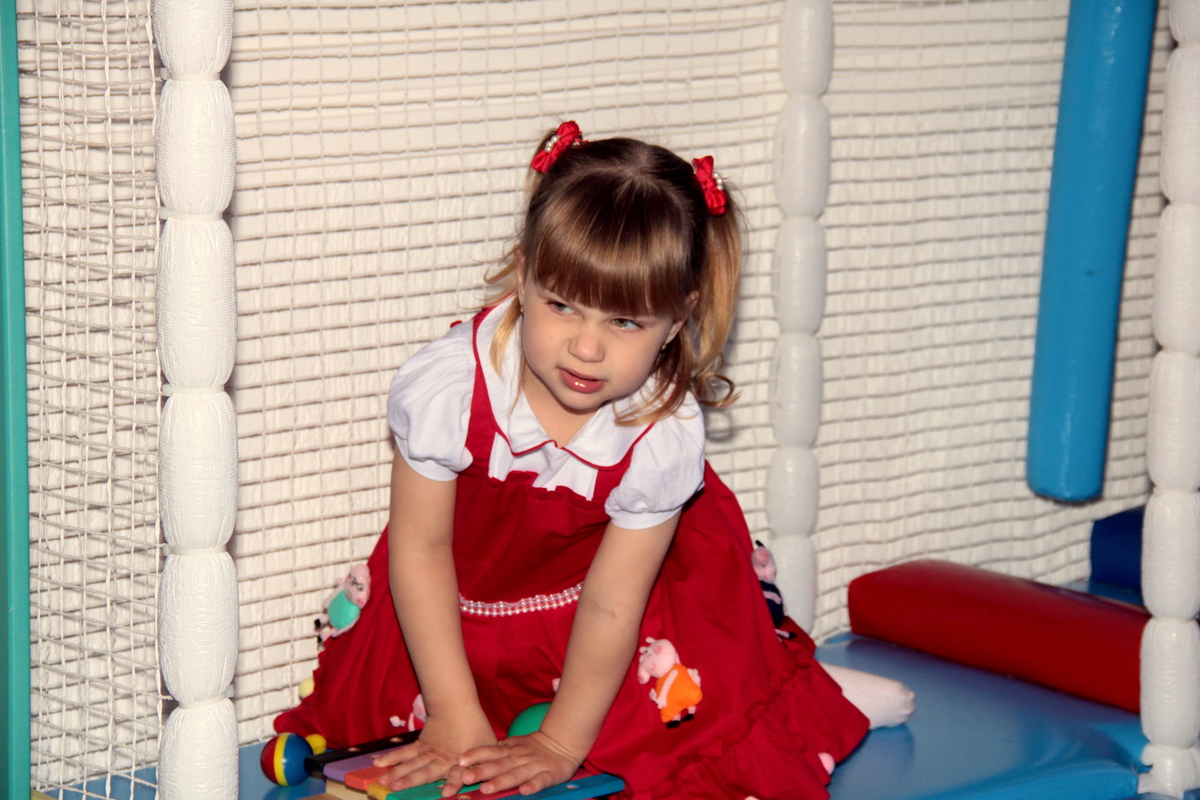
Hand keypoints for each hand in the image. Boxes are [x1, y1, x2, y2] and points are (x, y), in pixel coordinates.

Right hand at [373, 715, 496, 792]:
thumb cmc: (476, 727)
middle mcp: (440, 758)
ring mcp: (428, 751)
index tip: (446, 794)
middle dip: (410, 781)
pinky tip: (378, 763)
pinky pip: (404, 752)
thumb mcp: (487, 746)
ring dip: (396, 773)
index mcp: (459, 761)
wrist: (458, 704)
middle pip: (424, 771)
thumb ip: (485, 763)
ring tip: (383, 782)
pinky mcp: (420, 745)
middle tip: (395, 790)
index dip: (452, 784)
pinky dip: (392, 758)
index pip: (457, 775)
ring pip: (410, 763)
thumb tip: (491, 776)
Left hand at [454, 731, 581, 795]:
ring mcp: (534, 766)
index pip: (490, 751)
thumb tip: (468, 761)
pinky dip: (533, 786)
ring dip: (501, 782)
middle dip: (482, 771)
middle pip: (498, 765)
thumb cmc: (532, 748)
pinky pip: (541, 781)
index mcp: (509, 750)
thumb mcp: (513, 746)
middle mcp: (519, 757)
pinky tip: (524, 791)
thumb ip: (495, 753)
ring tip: (486, 789)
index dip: (475, 755)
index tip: (460, 761)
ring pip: (516, 774)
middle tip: (465, 778)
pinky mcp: (549, 774)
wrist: (562, 742)